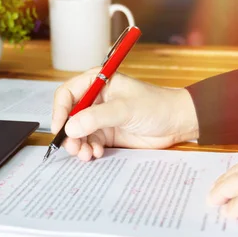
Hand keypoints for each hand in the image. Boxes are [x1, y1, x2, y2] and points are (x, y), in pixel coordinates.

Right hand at [51, 67, 199, 160]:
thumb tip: (71, 127)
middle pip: (69, 116)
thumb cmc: (156, 106)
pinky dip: (89, 150)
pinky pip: (89, 143)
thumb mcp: (124, 109)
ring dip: (78, 145)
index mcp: (97, 82)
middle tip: (73, 147)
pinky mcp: (107, 133)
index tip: (60, 128)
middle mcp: (95, 99)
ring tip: (86, 154)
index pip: (67, 94)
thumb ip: (96, 117)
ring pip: (78, 133)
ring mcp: (100, 118)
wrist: (177, 123)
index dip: (60, 111)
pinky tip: (97, 154)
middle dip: (69, 133)